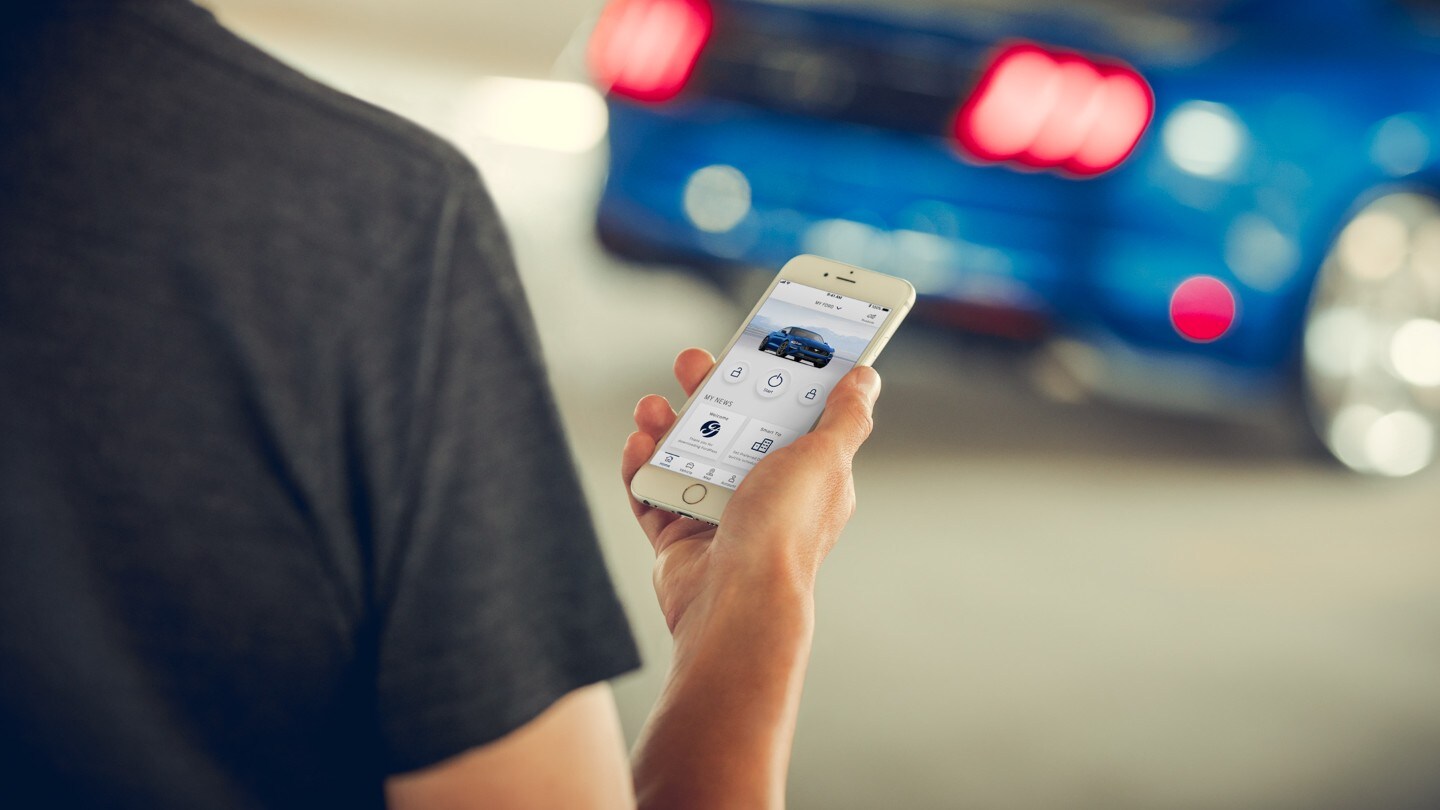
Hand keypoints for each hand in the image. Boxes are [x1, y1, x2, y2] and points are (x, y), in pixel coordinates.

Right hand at [620, 348, 880, 638]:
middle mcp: (764, 495)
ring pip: (687, 456)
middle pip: (732, 428)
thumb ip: (845, 416)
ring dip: (666, 426)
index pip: (790, 415)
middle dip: (709, 390)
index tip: (752, 343)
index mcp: (805, 476)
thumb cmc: (784, 533)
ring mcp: (719, 517)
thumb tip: (866, 378)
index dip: (772, 378)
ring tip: (652, 408)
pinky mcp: (680, 539)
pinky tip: (638, 446)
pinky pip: (654, 494)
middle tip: (692, 363)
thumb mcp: (825, 458)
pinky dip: (642, 468)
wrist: (736, 603)